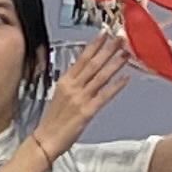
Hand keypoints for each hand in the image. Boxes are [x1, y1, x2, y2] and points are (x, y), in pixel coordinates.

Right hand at [31, 31, 133, 156]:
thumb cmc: (53, 119)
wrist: (46, 138)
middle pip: (92, 64)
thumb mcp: (60, 93)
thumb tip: (79, 67)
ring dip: (114, 64)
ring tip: (125, 53)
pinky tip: (125, 79)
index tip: (103, 33)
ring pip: (100, 77)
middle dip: (107, 49)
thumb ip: (71, 80)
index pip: (81, 58)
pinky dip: (115, 87)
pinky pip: (104, 96)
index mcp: (65, 81)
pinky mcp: (87, 111)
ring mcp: (80, 98)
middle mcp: (73, 86)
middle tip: (119, 37)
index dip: (94, 45)